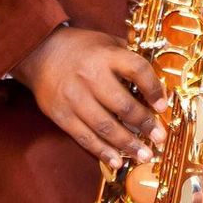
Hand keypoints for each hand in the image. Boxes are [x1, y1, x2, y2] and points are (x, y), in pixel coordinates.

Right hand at [12, 26, 165, 169]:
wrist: (39, 52)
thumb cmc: (81, 47)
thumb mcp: (107, 41)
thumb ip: (129, 58)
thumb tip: (155, 83)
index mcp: (106, 55)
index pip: (137, 70)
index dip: (153, 88)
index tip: (163, 106)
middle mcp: (91, 76)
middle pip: (123, 105)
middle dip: (144, 124)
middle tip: (160, 137)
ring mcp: (74, 98)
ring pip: (105, 126)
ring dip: (127, 144)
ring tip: (145, 155)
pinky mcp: (61, 115)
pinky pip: (84, 137)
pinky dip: (102, 151)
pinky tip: (117, 161)